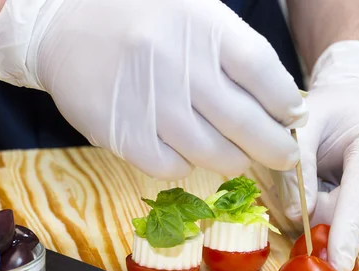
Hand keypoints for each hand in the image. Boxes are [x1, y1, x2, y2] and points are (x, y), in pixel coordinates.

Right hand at [0, 0, 307, 179]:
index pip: (261, 71)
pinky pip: (171, 166)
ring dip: (235, 160)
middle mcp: (177, 64)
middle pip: (244, 121)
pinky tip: (190, 152)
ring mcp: (148, 102)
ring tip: (240, 155)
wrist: (64, 21)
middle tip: (284, 156)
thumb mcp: (196, 13)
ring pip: (211, 152)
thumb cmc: (146, 18)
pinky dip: (188, 165)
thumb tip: (283, 104)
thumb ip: (237, 53)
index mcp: (202, 26)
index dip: (285, 102)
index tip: (294, 116)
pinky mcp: (121, 132)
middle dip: (274, 147)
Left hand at [272, 41, 358, 270]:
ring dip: (340, 214)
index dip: (348, 230)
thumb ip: (296, 161)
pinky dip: (357, 220)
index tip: (339, 264)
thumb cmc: (337, 114)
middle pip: (356, 218)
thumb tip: (296, 215)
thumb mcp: (307, 121)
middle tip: (324, 177)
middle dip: (326, 209)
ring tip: (345, 177)